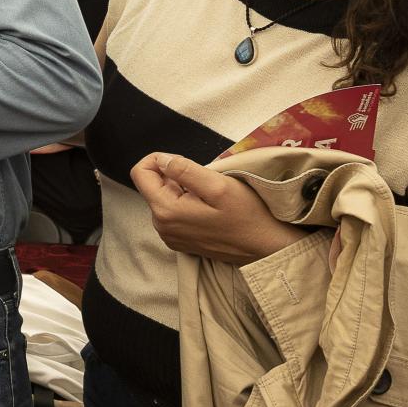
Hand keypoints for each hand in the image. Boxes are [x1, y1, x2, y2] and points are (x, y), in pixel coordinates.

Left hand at [131, 153, 306, 263]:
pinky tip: (209, 209)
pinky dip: (187, 203)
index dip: (159, 159)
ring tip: (209, 197)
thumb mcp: (218, 185)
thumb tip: (160, 160)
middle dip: (174, 176)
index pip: (140, 173)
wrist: (267, 247)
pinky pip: (174, 212)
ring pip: (164, 197)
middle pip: (153, 185)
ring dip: (182, 189)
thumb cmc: (247, 215)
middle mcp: (161, 226)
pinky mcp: (180, 240)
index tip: (184, 162)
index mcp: (165, 211)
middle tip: (205, 181)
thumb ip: (183, 169)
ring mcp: (170, 236)